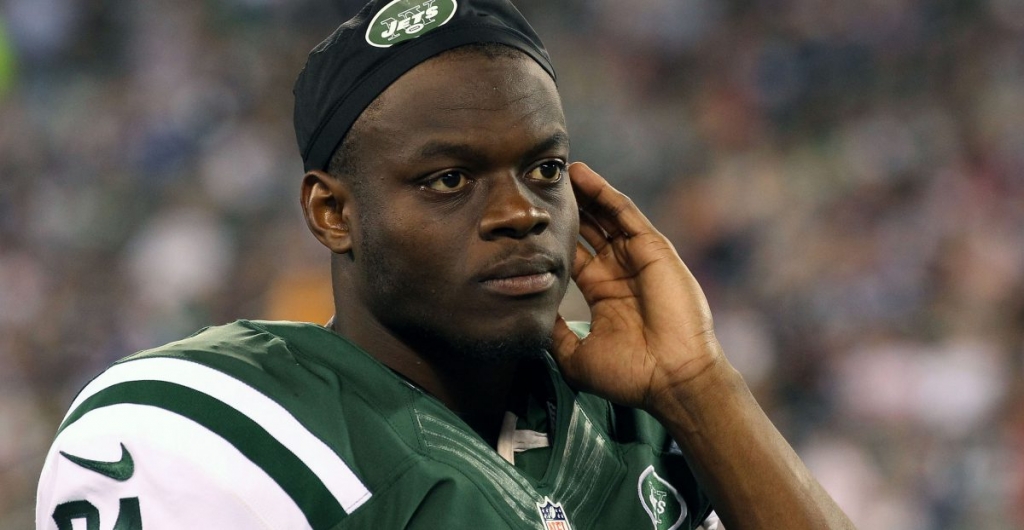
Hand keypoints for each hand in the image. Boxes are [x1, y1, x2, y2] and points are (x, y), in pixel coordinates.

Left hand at [550, 162, 725, 412]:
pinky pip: (625, 214)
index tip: (528, 224)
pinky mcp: (653, 249)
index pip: (574, 258)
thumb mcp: (576, 355)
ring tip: (558, 170)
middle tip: (540, 186)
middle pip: (589, 231)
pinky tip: (583, 175)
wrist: (672, 378)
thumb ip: (554, 332)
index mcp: (604, 296)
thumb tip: (528, 313)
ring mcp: (638, 259)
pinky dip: (604, 193)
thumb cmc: (629, 374)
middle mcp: (620, 273)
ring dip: (584, 193)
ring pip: (606, 217)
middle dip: (569, 209)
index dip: (553, 240)